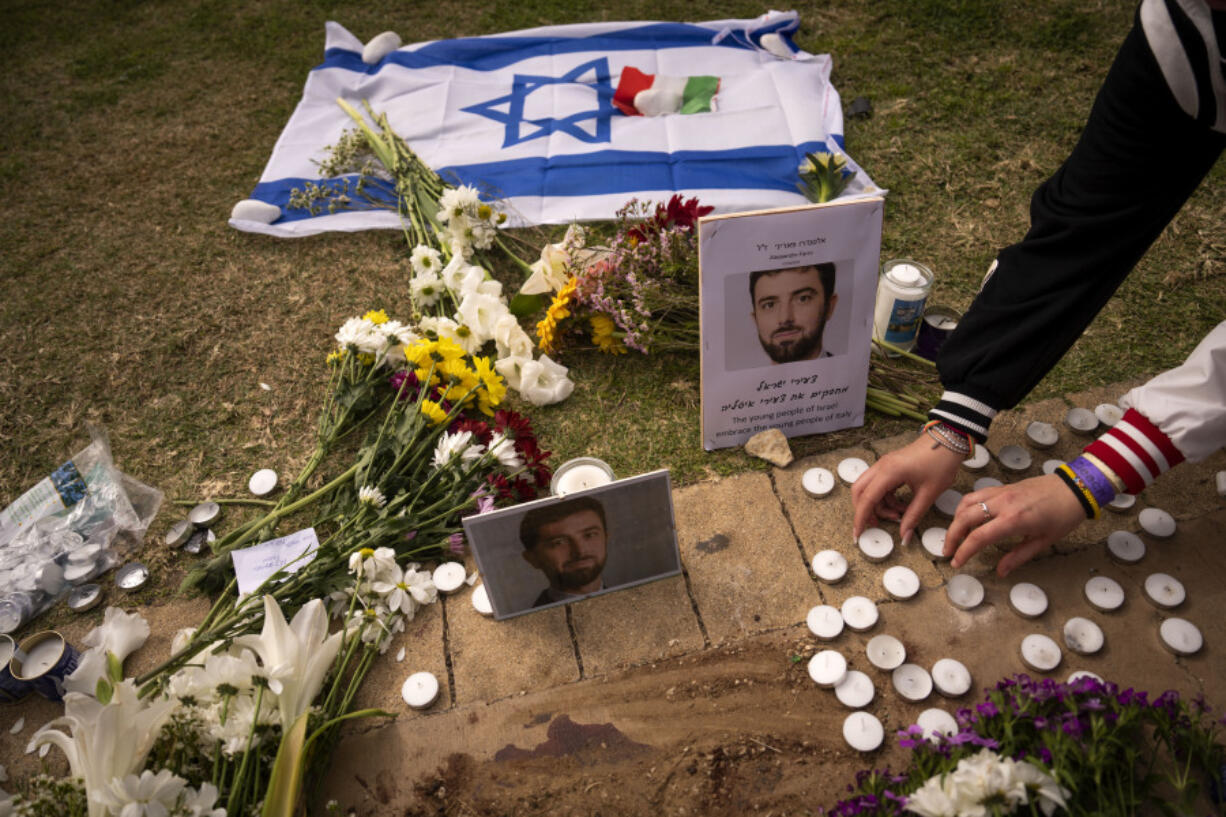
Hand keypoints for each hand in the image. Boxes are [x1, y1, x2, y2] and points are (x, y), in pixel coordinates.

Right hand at [851, 434, 963, 546]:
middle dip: (865, 510)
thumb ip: (913, 516)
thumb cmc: (940, 462)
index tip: (858, 534)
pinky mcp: (890, 466)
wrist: (949, 440)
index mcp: (889, 472)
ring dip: (879, 505)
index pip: (867, 499)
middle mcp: (881, 467)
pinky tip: (901, 505)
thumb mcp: (928, 494)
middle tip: (877, 525)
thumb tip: (904, 536)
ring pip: (870, 489)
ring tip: (899, 514)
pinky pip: (880, 485)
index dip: (861, 518)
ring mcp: (885, 465)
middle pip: (860, 491)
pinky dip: (886, 498)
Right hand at [945, 474, 1085, 576]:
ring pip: (966, 504)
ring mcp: (1000, 493)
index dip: (964, 552)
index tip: (957, 563)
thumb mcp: (1043, 541)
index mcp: (1013, 520)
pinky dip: (965, 507)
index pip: (978, 537)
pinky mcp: (1001, 487)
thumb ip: (1018, 556)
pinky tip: (966, 517)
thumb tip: (1000, 572)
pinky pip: (975, 495)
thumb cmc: (1062, 516)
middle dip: (952, 536)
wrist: (1073, 488)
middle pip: (965, 518)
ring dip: (955, 520)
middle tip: (948, 551)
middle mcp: (1002, 504)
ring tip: (955, 535)